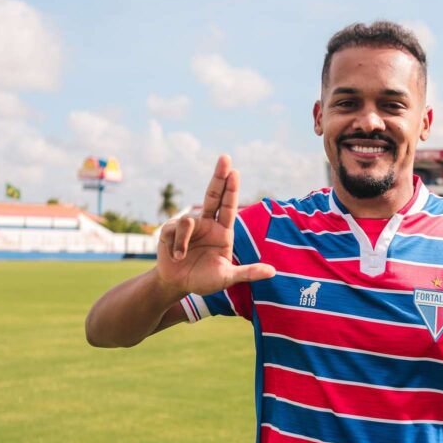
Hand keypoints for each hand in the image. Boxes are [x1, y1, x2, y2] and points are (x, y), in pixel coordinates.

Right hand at [156, 154, 274, 296]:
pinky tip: (176, 257)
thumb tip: (272, 272)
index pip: (229, 207)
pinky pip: (174, 231)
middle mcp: (207, 224)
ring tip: (181, 257)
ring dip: (184, 240)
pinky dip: (176, 246)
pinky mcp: (170, 229)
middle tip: (225, 157)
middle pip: (213, 195)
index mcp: (223, 232)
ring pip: (188, 221)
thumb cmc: (205, 280)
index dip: (231, 189)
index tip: (234, 172)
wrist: (177, 284)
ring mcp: (189, 225)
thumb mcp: (228, 277)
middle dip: (219, 176)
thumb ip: (248, 273)